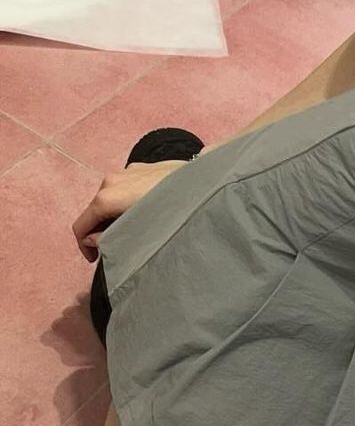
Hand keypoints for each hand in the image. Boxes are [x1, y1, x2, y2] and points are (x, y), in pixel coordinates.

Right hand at [73, 159, 187, 261]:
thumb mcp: (137, 231)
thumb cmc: (170, 210)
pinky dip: (126, 200)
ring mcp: (127, 170)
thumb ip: (110, 237)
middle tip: (117, 244)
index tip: (95, 259)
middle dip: (101, 228)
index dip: (83, 246)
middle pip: (96, 210)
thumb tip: (92, 241)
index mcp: (106, 196)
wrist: (202, 184)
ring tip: (134, 227)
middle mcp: (111, 180)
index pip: (81, 225)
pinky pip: (125, 187)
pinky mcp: (141, 166)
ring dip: (114, 214)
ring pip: (110, 197)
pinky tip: (146, 209)